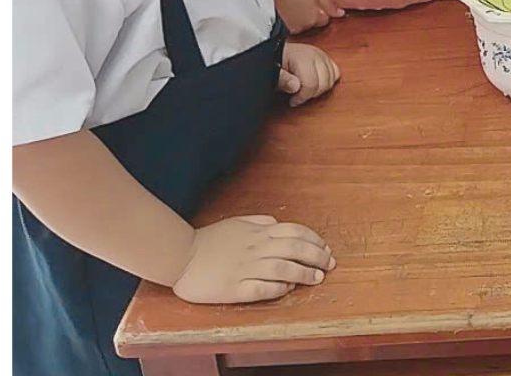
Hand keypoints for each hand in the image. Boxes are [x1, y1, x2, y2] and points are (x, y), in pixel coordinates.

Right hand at [173, 215, 334, 303]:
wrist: (180, 256)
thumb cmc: (208, 241)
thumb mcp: (235, 223)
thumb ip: (258, 222)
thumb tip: (277, 223)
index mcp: (256, 233)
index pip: (293, 232)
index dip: (313, 239)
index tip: (325, 247)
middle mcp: (254, 249)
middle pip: (293, 249)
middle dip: (317, 256)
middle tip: (330, 263)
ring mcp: (245, 268)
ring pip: (282, 268)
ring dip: (303, 273)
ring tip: (318, 277)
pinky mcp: (236, 288)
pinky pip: (262, 288)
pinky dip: (279, 288)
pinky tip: (289, 289)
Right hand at [268, 0, 340, 32]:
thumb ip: (329, 4)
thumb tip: (341, 14)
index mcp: (315, 18)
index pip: (325, 20)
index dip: (320, 10)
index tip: (313, 2)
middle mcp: (304, 27)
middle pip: (312, 23)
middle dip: (309, 14)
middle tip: (301, 0)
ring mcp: (291, 29)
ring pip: (300, 25)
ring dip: (298, 17)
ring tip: (291, 3)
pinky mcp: (279, 29)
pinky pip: (289, 26)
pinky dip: (288, 19)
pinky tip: (284, 9)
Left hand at [278, 42, 338, 106]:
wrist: (276, 50)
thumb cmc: (275, 61)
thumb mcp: (273, 72)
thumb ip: (283, 80)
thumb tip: (295, 86)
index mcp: (303, 58)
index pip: (312, 84)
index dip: (302, 97)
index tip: (293, 100)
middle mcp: (315, 55)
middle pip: (324, 83)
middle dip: (311, 94)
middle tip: (298, 96)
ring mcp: (322, 55)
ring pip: (331, 79)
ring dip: (320, 89)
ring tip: (305, 90)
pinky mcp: (325, 57)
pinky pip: (335, 72)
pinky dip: (327, 81)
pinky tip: (315, 84)